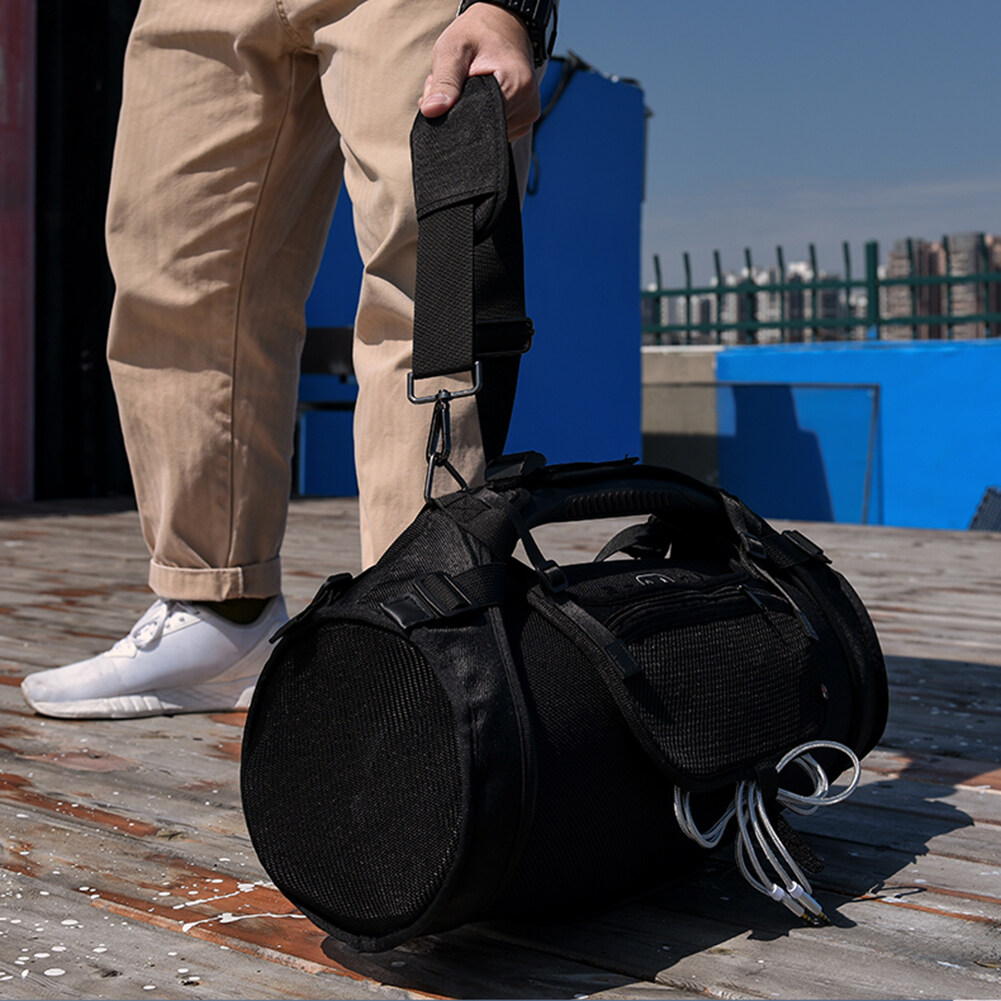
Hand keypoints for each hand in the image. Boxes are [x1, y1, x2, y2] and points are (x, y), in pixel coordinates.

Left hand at [419, 3, 539, 140]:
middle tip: (453, 85)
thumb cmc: (478, 33)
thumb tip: (431, 112)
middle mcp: (528, 108)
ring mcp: (528, 117)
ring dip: (470, 113)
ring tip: (466, 86)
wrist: (502, 23)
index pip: (478, 122)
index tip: (446, 91)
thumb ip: (444, 82)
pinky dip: (481, 115)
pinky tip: (478, 94)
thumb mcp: (454, 49)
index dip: (455, 112)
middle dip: (460, 113)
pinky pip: (495, 128)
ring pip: (487, 130)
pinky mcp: (523, 121)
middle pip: (482, 128)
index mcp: (517, 88)